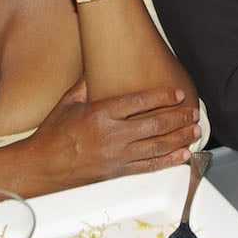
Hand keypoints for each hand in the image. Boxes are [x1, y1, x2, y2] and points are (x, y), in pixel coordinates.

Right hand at [25, 79, 199, 190]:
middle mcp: (112, 135)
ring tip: (194, 130)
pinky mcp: (117, 173)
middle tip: (193, 112)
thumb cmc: (53, 134)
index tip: (177, 93)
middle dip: (178, 117)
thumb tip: (96, 64)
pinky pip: (149, 167)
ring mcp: (116, 156)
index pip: (139, 101)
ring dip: (179, 137)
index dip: (162, 96)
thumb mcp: (67, 102)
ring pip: (157, 146)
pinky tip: (182, 154)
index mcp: (101, 114)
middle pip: (154, 124)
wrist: (42, 167)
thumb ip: (86, 84)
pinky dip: (169, 160)